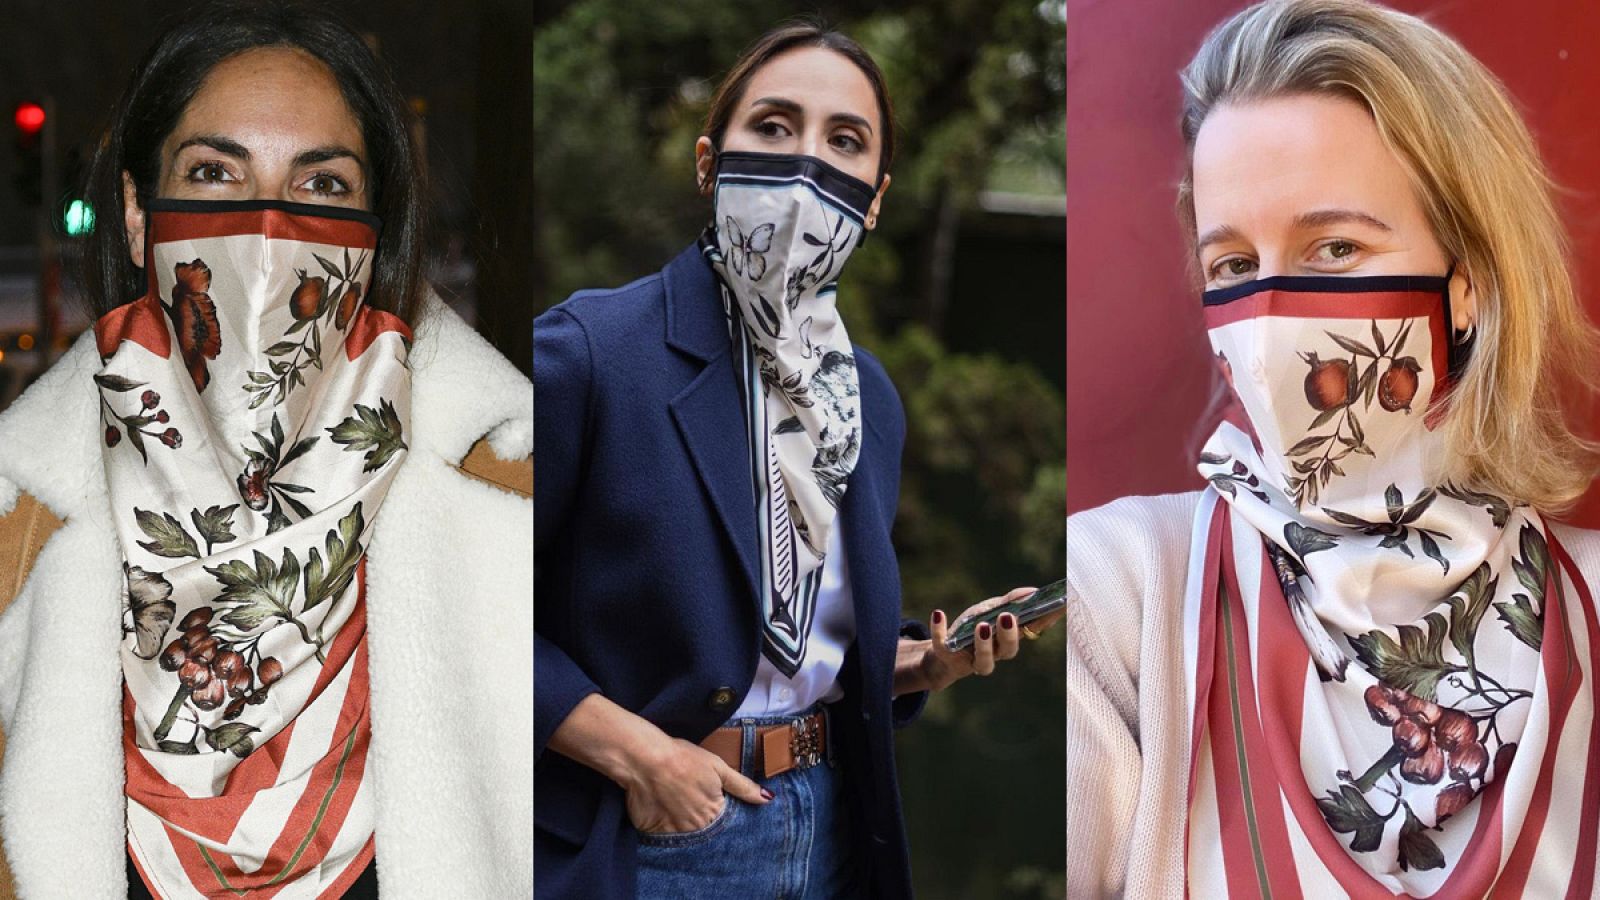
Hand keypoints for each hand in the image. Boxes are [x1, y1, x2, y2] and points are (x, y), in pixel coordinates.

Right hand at [545, 693, 771, 834]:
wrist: (645, 758)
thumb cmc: (683, 757)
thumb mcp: (718, 767)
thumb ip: (743, 786)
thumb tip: (768, 799)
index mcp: (714, 811)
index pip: (723, 821)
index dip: (716, 810)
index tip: (706, 798)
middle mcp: (696, 827)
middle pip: (703, 829)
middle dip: (700, 819)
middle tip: (688, 799)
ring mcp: (674, 832)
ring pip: (683, 834)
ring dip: (682, 823)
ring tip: (673, 802)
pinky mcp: (652, 832)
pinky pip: (661, 835)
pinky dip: (662, 825)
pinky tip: (659, 807)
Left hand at [894, 587, 1063, 694]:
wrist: (942, 651)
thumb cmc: (972, 629)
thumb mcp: (990, 610)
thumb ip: (1011, 602)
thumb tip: (1033, 592)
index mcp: (1009, 639)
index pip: (1032, 631)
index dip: (1046, 619)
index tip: (1058, 604)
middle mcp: (995, 654)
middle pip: (1009, 650)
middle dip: (1009, 635)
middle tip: (1007, 617)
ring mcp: (972, 659)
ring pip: (984, 660)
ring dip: (983, 643)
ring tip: (982, 625)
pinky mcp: (948, 658)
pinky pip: (944, 647)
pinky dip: (940, 630)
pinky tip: (939, 613)